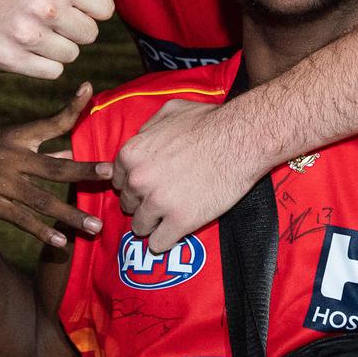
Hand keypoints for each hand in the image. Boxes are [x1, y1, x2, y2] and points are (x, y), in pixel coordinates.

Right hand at [0, 0, 114, 77]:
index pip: (105, 9)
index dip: (90, 5)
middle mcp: (46, 8)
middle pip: (90, 34)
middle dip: (74, 26)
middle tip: (50, 13)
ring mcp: (28, 36)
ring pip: (72, 54)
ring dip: (58, 44)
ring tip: (37, 26)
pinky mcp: (13, 60)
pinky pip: (52, 72)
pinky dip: (43, 62)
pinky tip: (27, 43)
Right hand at [0, 82, 112, 245]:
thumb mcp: (10, 144)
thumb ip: (43, 150)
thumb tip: (74, 156)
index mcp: (18, 137)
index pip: (50, 122)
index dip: (71, 107)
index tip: (88, 91)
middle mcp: (11, 157)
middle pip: (53, 167)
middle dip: (83, 171)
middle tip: (110, 174)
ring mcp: (0, 182)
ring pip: (41, 200)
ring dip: (70, 214)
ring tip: (95, 225)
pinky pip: (21, 220)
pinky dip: (42, 231)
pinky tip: (61, 242)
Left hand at [113, 99, 258, 251]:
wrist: (240, 140)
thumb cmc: (209, 122)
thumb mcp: (169, 111)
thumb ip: (147, 127)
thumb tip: (139, 138)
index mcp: (131, 154)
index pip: (117, 180)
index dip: (135, 183)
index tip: (149, 185)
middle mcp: (138, 180)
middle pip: (128, 204)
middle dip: (143, 203)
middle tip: (164, 198)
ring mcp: (158, 203)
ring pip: (140, 227)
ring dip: (153, 224)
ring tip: (170, 216)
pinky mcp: (180, 222)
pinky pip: (158, 244)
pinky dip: (167, 240)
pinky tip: (178, 230)